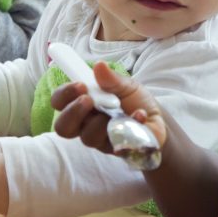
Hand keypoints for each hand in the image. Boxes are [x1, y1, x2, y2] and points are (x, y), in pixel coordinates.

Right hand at [51, 62, 167, 154]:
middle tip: (89, 100)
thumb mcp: (126, 85)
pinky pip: (116, 144)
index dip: (64, 94)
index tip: (80, 85)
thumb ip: (112, 79)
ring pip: (87, 138)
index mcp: (82, 104)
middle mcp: (85, 124)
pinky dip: (130, 125)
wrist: (158, 120)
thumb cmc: (135, 101)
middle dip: (73, 112)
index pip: (59, 102)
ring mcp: (99, 140)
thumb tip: (99, 66)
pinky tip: (140, 115)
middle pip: (63, 127)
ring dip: (101, 122)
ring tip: (118, 111)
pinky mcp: (116, 151)